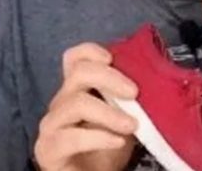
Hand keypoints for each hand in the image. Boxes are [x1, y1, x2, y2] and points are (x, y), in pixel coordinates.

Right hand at [33, 43, 139, 170]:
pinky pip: (70, 137)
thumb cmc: (106, 150)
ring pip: (76, 103)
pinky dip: (98, 137)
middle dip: (109, 78)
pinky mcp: (47, 149)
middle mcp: (60, 103)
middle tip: (134, 92)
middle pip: (78, 73)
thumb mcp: (122, 119)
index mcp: (76, 91)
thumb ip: (128, 101)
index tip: (112, 58)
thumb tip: (154, 80)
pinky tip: (117, 142)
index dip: (90, 51)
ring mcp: (51, 125)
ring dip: (108, 112)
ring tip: (132, 125)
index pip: (73, 58)